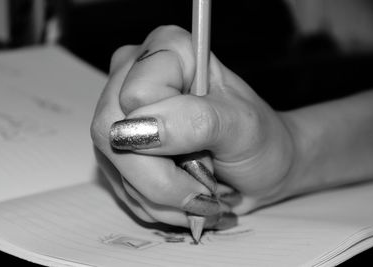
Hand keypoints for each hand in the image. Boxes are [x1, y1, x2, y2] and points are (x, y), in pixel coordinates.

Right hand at [90, 25, 296, 228]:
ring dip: (160, 196)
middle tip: (203, 189)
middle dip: (160, 178)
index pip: (136, 95)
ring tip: (198, 192)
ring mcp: (122, 114)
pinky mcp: (120, 147)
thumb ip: (196, 121)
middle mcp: (136, 76)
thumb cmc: (258, 140)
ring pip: (113, 164)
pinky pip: (118, 185)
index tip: (205, 151)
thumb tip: (138, 129)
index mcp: (168, 50)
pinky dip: (154, 203)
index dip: (166, 133)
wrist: (260, 167)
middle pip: (112, 132)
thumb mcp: (242, 126)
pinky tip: (182, 196)